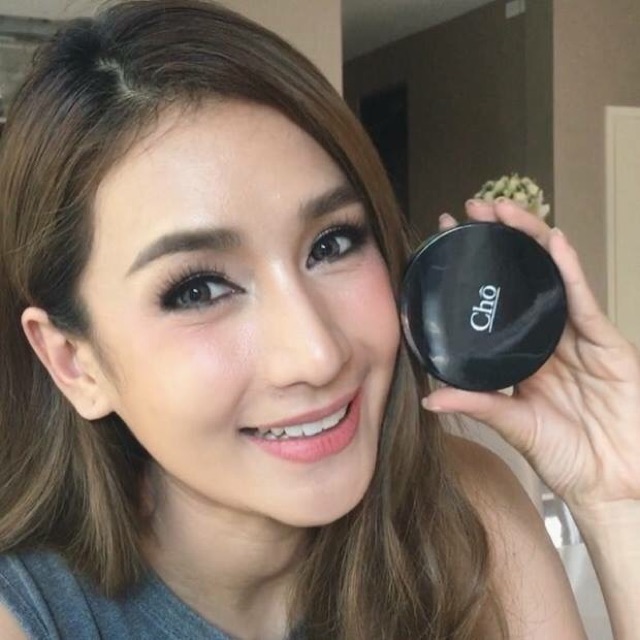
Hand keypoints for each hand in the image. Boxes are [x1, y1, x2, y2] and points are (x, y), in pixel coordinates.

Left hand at [423, 198, 639, 515]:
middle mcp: (545, 339)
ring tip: (502, 210)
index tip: (441, 244)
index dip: (470, 274)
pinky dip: (570, 269)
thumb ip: (478, 405)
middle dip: (497, 241)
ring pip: (550, 278)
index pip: (491, 304)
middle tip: (470, 211)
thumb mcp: (514, 427)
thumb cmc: (566, 458)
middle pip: (520, 280)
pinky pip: (584, 300)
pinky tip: (552, 240)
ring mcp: (576, 337)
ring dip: (528, 240)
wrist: (613, 484)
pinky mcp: (605, 343)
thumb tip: (429, 398)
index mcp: (519, 356)